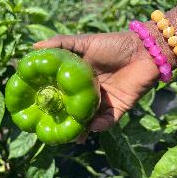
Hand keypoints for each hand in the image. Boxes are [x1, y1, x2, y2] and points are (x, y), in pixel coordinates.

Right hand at [33, 31, 159, 131]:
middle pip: (71, 110)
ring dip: (80, 129)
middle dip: (62, 120)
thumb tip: (32, 47)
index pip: (58, 93)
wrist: (144, 50)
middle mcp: (86, 93)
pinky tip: (93, 126)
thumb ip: (60, 44)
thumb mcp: (84, 42)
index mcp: (76, 79)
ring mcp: (101, 102)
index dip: (48, 100)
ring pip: (87, 120)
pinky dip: (100, 126)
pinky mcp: (117, 109)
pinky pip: (106, 122)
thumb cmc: (112, 44)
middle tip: (51, 128)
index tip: (35, 107)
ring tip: (72, 135)